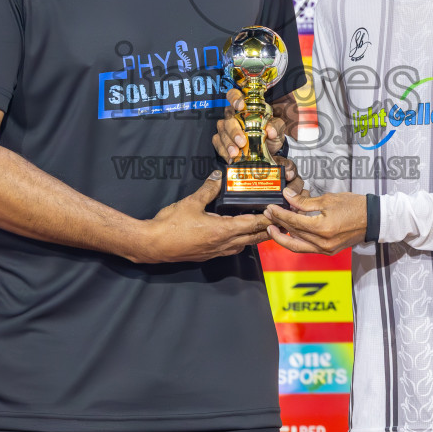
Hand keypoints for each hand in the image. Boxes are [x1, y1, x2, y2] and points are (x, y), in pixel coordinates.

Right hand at [129, 171, 270, 262]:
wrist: (154, 245)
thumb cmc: (171, 225)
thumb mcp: (191, 202)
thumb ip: (208, 189)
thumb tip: (218, 176)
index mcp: (223, 230)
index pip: (253, 224)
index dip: (267, 218)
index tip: (278, 212)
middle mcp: (224, 244)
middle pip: (254, 238)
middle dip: (267, 230)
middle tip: (279, 221)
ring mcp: (217, 251)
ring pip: (244, 245)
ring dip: (255, 237)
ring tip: (263, 227)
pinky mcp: (209, 254)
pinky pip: (232, 249)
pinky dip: (241, 242)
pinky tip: (238, 236)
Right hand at [212, 88, 288, 161]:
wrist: (270, 150)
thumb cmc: (271, 133)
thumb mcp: (277, 128)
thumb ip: (275, 126)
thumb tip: (270, 131)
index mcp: (245, 107)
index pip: (234, 95)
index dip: (234, 98)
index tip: (239, 107)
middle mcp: (233, 116)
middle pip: (228, 119)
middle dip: (233, 131)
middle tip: (241, 141)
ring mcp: (226, 128)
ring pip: (221, 132)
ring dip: (228, 143)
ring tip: (235, 153)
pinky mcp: (222, 141)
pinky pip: (218, 143)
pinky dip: (223, 151)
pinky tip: (230, 157)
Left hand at [264, 190, 366, 254]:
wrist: (373, 219)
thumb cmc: (354, 206)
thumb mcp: (328, 199)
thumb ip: (305, 201)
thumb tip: (287, 197)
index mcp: (322, 228)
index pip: (293, 221)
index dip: (279, 214)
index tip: (270, 208)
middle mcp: (322, 242)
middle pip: (293, 234)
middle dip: (278, 224)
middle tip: (268, 215)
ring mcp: (325, 249)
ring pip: (297, 246)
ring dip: (282, 238)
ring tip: (273, 228)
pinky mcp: (328, 251)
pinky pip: (306, 248)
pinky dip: (295, 242)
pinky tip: (289, 233)